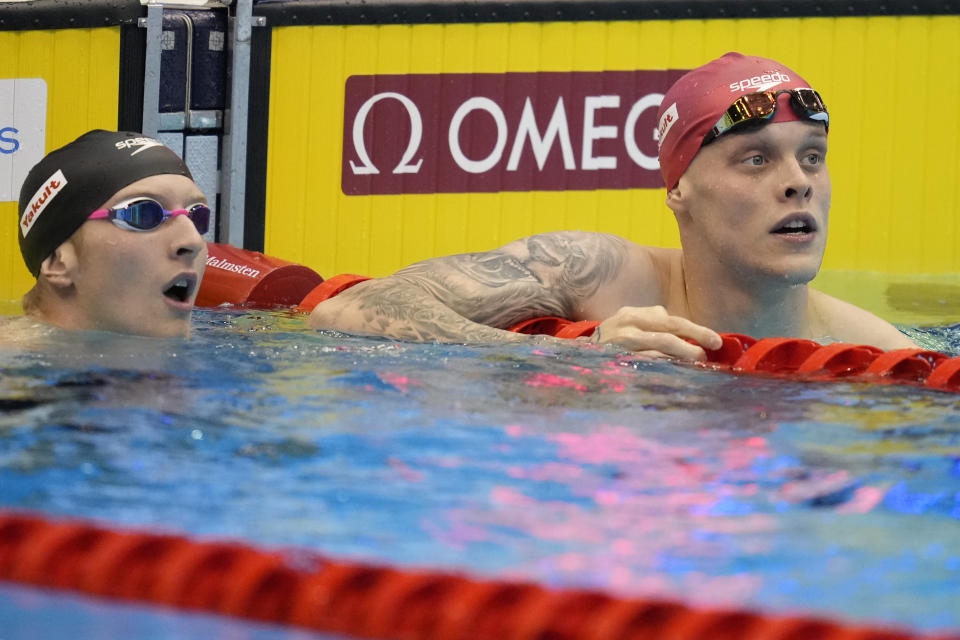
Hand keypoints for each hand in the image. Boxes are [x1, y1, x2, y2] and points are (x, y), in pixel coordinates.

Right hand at [589, 306, 722, 360]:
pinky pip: (646, 365)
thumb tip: (682, 327)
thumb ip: (653, 320)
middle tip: (706, 357)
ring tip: (695, 365)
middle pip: (667, 335)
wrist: (576, 355)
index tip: (716, 341)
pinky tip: (676, 373)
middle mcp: (626, 327)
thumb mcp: (629, 322)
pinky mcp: (617, 362)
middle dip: (692, 346)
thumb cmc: (611, 339)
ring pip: (658, 351)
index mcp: (633, 314)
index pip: (671, 320)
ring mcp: (620, 345)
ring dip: (681, 359)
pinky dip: (664, 369)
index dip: (696, 331)